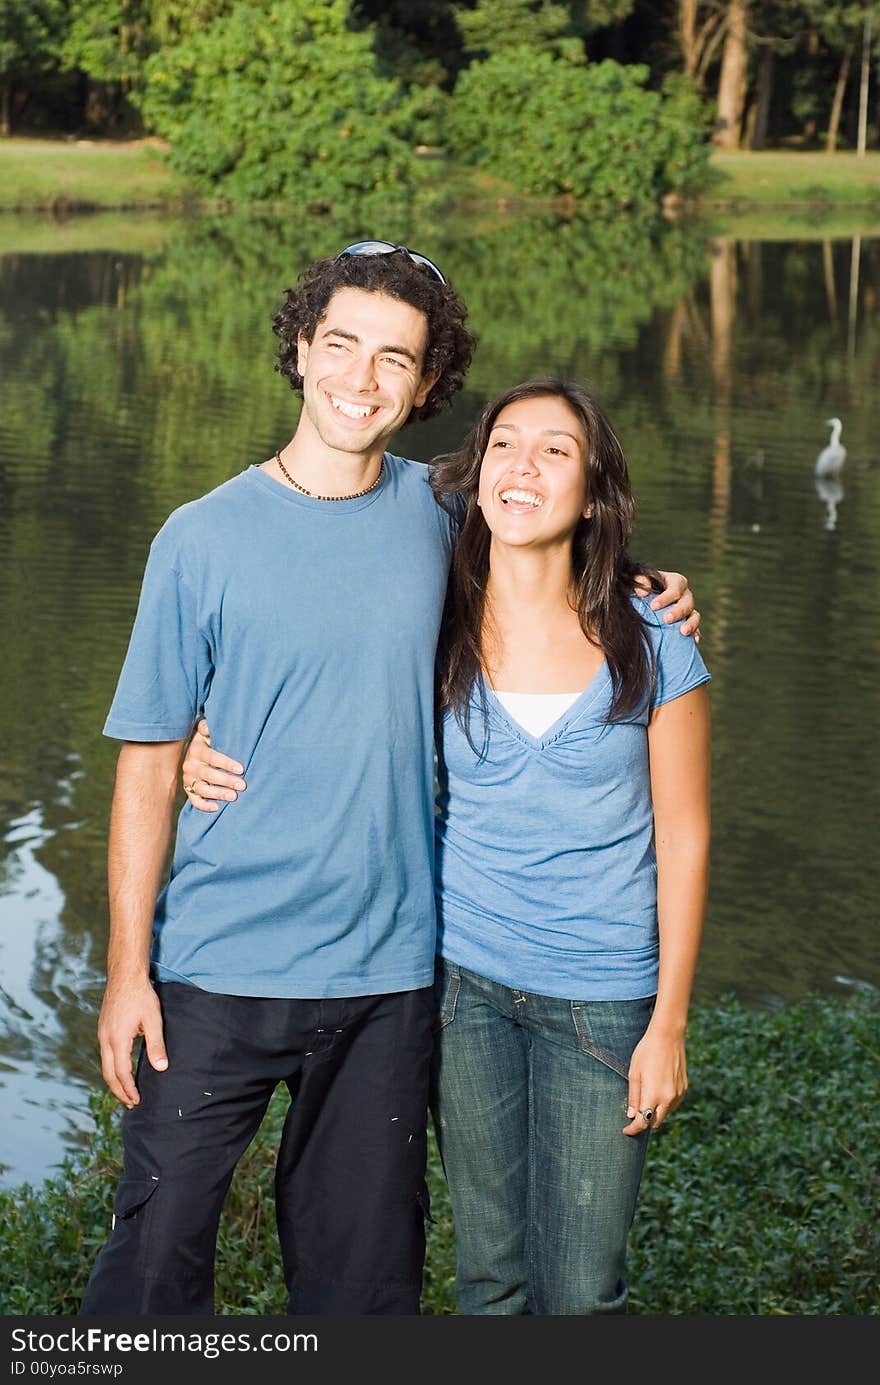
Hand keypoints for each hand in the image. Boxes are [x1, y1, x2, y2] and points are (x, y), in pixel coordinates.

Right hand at [98, 977, 166, 1106]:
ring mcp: (102, 1034)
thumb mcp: (153, 1020)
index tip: (137, 1101)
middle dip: (119, 1091)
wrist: (125, 975)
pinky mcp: (103, 1028)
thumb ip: (156, 1045)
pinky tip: (120, 1069)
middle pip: (108, 1074)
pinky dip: (111, 1068)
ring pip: (105, 1065)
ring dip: (114, 1081)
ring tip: (125, 1092)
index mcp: (117, 1040)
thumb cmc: (141, 996)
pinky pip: (105, 1055)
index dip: (129, 1089)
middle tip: (131, 1104)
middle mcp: (105, 1039)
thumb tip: (161, 1068)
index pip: (121, 1073)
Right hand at [182, 719, 245, 812]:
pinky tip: (216, 808)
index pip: (212, 757)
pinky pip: (194, 800)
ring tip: (233, 797)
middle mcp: (191, 765)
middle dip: (226, 780)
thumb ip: (206, 728)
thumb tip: (208, 727)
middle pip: (209, 775)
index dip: (226, 763)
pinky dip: (203, 806)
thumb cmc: (205, 741)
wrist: (189, 752)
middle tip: (242, 785)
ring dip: (218, 794)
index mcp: (196, 750)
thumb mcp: (203, 732)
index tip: (241, 769)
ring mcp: (189, 779)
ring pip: (203, 789)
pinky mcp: (188, 790)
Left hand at [622, 1026, 687, 1135]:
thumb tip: (632, 1115)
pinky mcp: (684, 1089)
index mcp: (654, 1095)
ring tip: (645, 1099)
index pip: (643, 1122)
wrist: (668, 1036)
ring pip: (665, 1114)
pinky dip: (664, 1104)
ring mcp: (678, 1094)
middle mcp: (668, 1098)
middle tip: (634, 1115)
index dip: (633, 1129)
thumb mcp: (634, 1073)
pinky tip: (657, 1092)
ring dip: (655, 1113)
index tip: (626, 1130)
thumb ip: (633, 1096)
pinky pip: (673, 1104)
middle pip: (655, 1122)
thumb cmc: (646, 1052)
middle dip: (644, 1122)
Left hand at [634, 570, 700, 641]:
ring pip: (695, 615)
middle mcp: (685, 595)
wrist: (648, 599)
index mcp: (675, 582)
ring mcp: (689, 610)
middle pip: (687, 602)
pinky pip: (696, 628)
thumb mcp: (641, 581)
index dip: (665, 597)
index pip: (675, 588)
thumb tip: (642, 592)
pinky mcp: (689, 622)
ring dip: (691, 624)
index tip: (653, 606)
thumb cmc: (644, 588)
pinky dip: (695, 633)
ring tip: (683, 632)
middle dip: (678, 611)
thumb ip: (640, 580)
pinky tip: (694, 641)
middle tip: (666, 619)